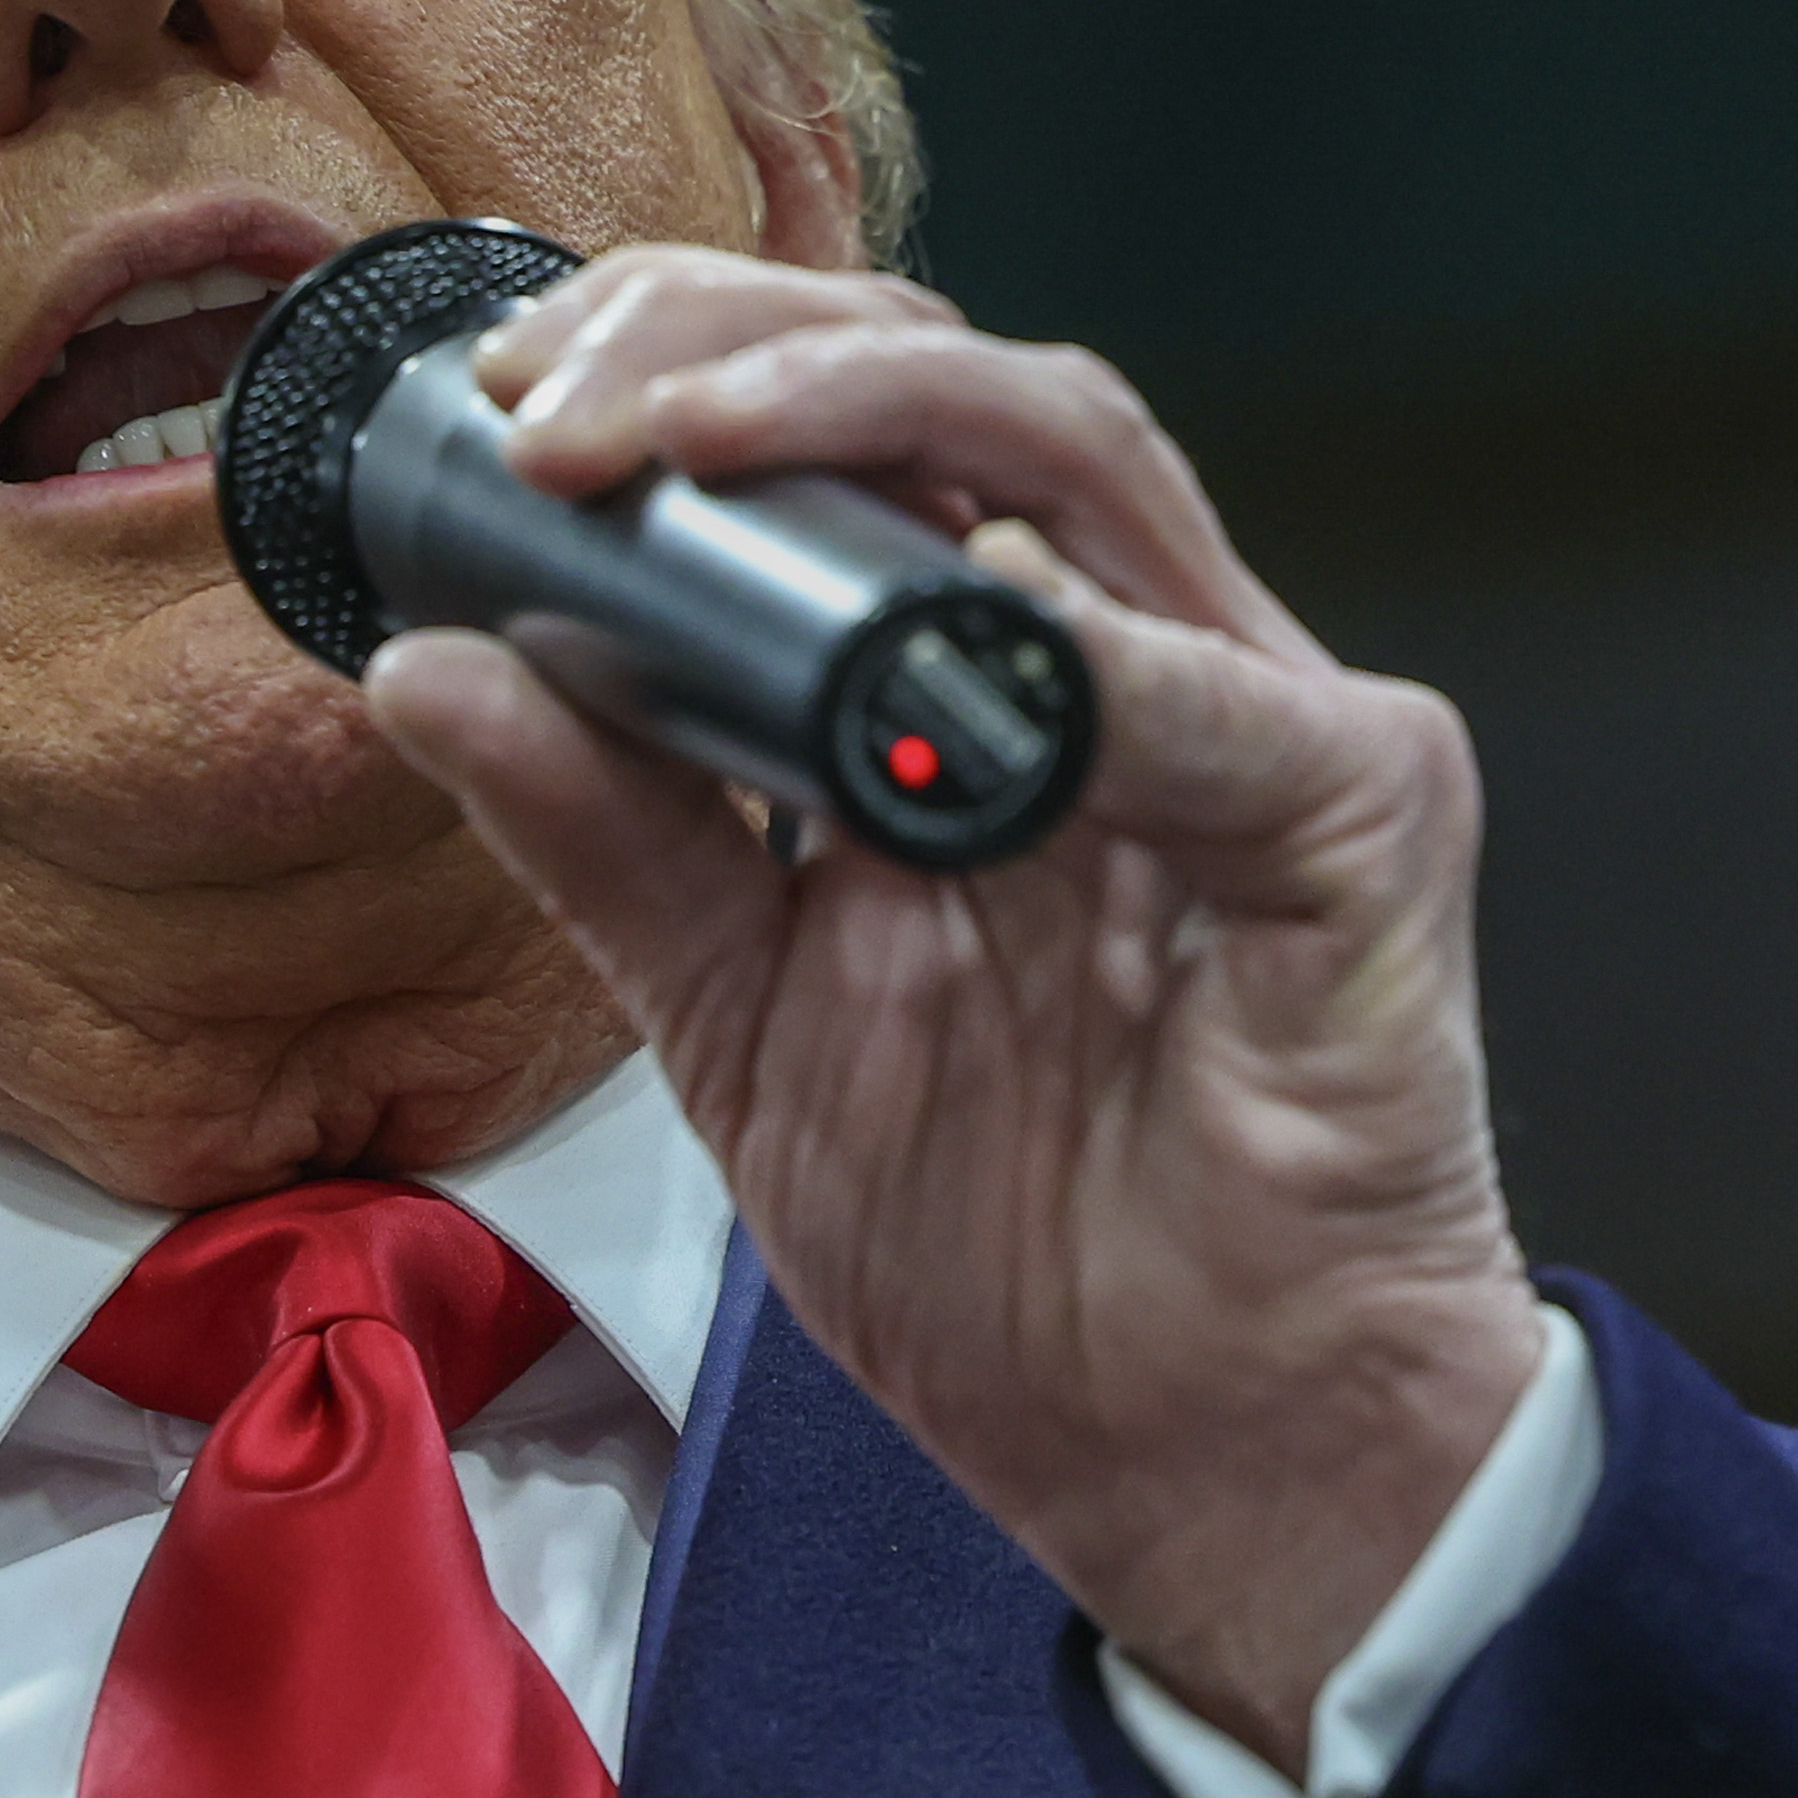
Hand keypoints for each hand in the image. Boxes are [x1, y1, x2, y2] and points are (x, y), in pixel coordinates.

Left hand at [357, 248, 1542, 1771]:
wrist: (1183, 1456)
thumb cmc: (1002, 1241)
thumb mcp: (738, 1021)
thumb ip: (606, 838)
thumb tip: (428, 665)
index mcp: (974, 687)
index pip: (847, 434)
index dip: (681, 364)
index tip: (504, 394)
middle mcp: (1118, 657)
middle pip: (947, 385)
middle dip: (739, 341)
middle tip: (559, 395)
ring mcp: (1258, 713)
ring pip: (1076, 452)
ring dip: (867, 421)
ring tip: (687, 445)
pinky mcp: (1368, 816)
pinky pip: (1215, 700)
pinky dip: (1077, 661)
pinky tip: (961, 637)